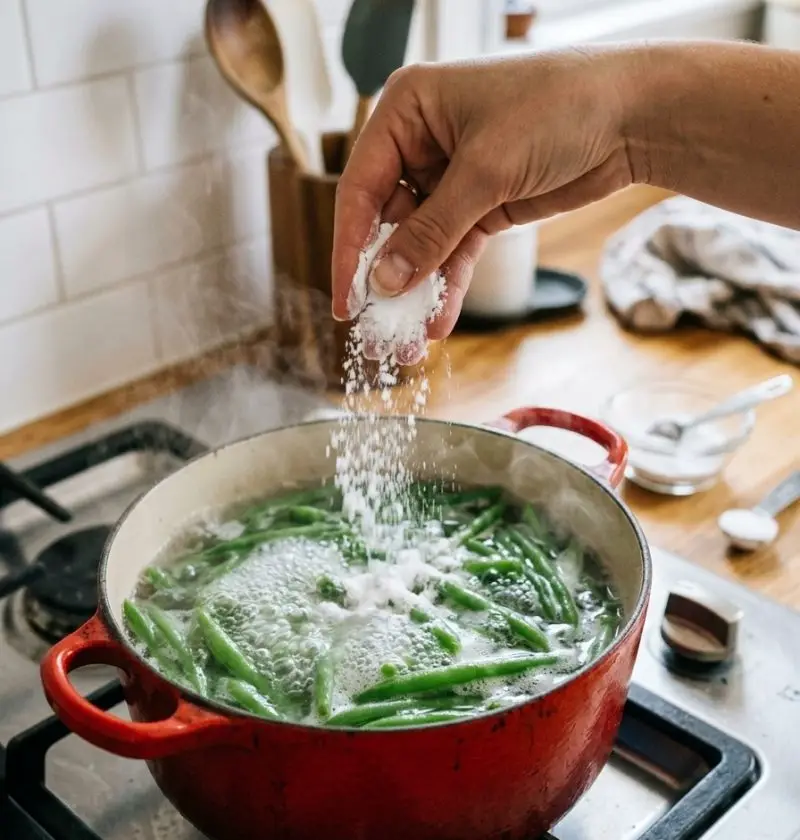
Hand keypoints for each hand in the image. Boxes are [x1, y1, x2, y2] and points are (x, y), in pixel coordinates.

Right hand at [332, 46, 638, 338]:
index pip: (360, 187)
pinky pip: (454, 252)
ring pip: (421, 244)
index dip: (349, 248)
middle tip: (375, 331)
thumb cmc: (558, 109)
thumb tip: (383, 281)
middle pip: (387, 222)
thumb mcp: (485, 172)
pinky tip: (439, 322)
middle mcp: (421, 143)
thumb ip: (431, 232)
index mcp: (406, 111)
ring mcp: (451, 177)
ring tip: (406, 341)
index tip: (346, 299)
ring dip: (416, 291)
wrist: (632, 116)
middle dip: (384, 279)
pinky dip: (449, 286)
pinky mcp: (482, 205)